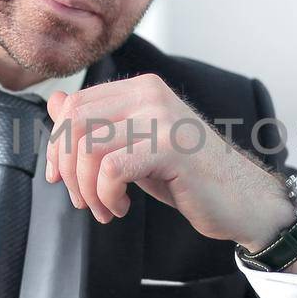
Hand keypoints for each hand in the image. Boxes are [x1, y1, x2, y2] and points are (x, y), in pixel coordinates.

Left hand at [45, 74, 292, 248]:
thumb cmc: (189, 176)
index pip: (74, 104)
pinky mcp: (170, 147)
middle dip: (67, 168)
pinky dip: (106, 196)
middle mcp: (150, 94)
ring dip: (87, 189)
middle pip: (74, 122)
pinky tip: (121, 208)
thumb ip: (97, 124)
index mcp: (141, 88)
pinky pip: (111, 169)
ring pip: (88, 147)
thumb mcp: (134, 146)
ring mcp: (161, 118)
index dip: (56, 145)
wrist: (242, 199)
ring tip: (105, 209)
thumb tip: (54, 101)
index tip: (60, 177)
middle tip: (82, 199)